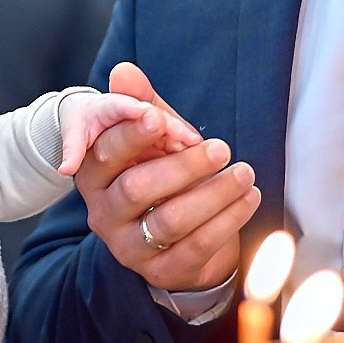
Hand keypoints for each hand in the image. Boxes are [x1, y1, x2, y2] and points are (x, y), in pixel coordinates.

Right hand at [75, 63, 253, 292]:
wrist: (177, 237)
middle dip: (182, 166)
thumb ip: (141, 103)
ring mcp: (129, 247)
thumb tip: (124, 71)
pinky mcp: (161, 271)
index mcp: (94, 176)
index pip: (105, 153)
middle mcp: (103, 214)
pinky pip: (196, 246)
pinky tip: (249, 198)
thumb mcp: (153, 137)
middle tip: (221, 148)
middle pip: (136, 189)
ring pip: (169, 221)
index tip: (158, 117)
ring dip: (212, 195)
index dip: (131, 135)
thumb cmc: (161, 172)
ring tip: (245, 173)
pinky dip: (227, 220)